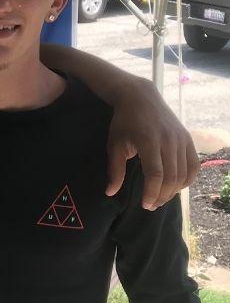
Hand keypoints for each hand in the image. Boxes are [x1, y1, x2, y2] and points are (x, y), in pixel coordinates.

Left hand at [106, 78, 198, 208]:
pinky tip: (175, 187)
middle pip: (171, 177)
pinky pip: (193, 165)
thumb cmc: (123, 122)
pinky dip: (187, 179)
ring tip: (160, 198)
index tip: (144, 204)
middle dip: (162, 196)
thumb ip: (114, 170)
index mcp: (148, 141)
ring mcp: (181, 139)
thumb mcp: (114, 144)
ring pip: (184, 173)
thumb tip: (110, 193)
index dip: (151, 193)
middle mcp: (169, 141)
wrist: (140, 97)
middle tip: (151, 205)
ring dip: (174, 190)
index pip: (155, 174)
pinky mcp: (187, 139)